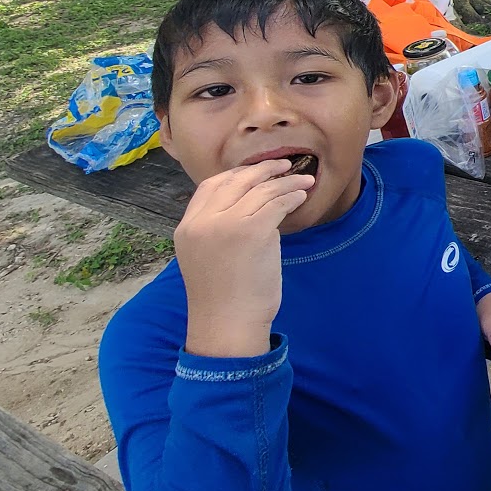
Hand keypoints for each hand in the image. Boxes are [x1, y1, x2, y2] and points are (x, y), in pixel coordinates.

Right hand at [175, 159, 311, 357]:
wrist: (227, 325)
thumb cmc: (223, 297)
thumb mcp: (206, 257)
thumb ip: (216, 229)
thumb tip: (246, 205)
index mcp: (187, 228)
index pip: (208, 186)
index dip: (235, 175)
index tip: (256, 172)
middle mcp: (203, 222)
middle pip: (236, 181)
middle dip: (263, 170)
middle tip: (285, 166)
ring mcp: (226, 224)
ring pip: (261, 189)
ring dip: (286, 181)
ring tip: (304, 180)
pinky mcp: (253, 231)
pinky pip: (277, 203)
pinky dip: (292, 195)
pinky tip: (302, 196)